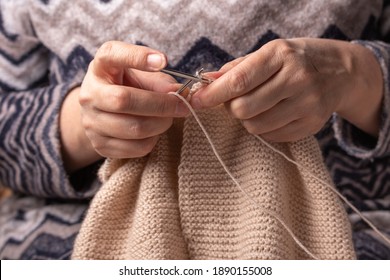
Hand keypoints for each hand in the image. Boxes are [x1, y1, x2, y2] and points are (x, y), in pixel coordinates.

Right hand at [79, 41, 190, 158]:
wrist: (105, 113)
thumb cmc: (130, 88)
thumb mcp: (143, 77)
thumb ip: (162, 82)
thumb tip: (182, 94)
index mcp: (100, 67)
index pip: (111, 54)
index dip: (137, 57)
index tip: (163, 60)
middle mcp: (90, 93)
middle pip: (124, 100)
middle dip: (161, 104)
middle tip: (182, 106)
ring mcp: (91, 122)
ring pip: (134, 128)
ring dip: (161, 124)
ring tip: (168, 118)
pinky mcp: (100, 145)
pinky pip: (137, 148)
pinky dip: (154, 140)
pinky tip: (154, 131)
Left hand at [191, 38, 382, 141]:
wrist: (341, 72)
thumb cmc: (296, 60)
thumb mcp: (269, 53)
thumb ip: (236, 69)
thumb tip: (205, 82)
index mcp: (281, 55)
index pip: (240, 80)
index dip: (213, 94)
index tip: (195, 101)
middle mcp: (297, 79)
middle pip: (244, 109)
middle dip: (231, 108)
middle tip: (237, 101)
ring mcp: (308, 104)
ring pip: (255, 126)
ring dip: (247, 120)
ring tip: (258, 106)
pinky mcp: (312, 125)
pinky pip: (272, 136)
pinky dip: (264, 128)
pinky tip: (273, 114)